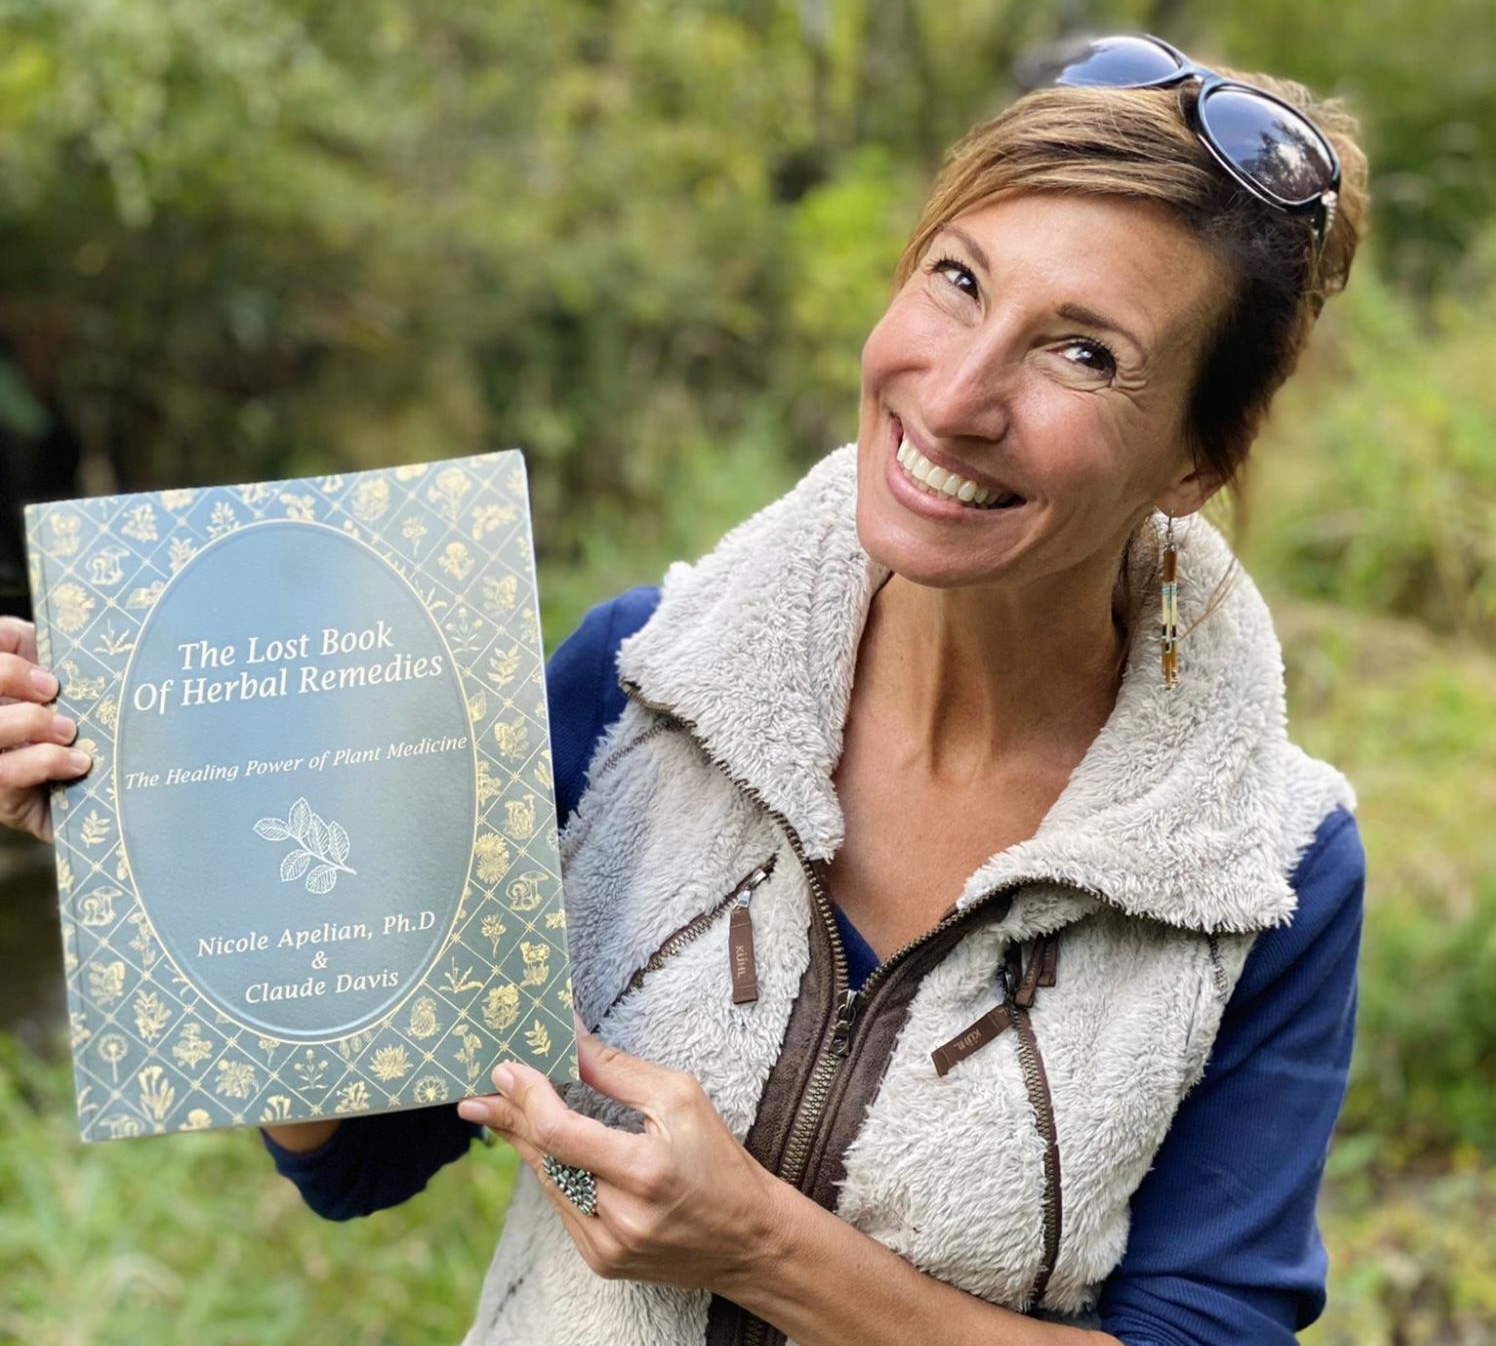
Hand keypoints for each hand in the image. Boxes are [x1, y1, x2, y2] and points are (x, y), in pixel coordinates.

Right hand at [0, 617, 90, 842]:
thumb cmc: (90, 731)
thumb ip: (58, 654)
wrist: (105, 801)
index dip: (3, 643)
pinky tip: (78, 761)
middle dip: (7, 674)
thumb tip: (57, 628)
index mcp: (4, 690)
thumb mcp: (79, 687)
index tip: (34, 654)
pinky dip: (46, 760)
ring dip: (29, 720)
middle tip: (52, 688)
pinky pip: (6, 772)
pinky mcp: (0, 795)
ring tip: (69, 729)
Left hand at [458, 1025, 787, 1294]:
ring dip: (525, 1145)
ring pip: (548, 1183)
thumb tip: (570, 1037)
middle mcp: (621, 1215)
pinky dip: (553, 1173)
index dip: (527, 1099)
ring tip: (498, 1113)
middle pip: (544, 1158)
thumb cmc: (719, 1159)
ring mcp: (607, 1245)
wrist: (748, 1240)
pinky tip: (544, 1149)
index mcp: (645, 1170)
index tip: (506, 1068)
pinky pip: (563, 1207)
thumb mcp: (679, 1099)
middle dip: (508, 1120)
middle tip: (475, 1095)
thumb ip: (617, 1071)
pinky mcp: (601, 1262)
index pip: (561, 1134)